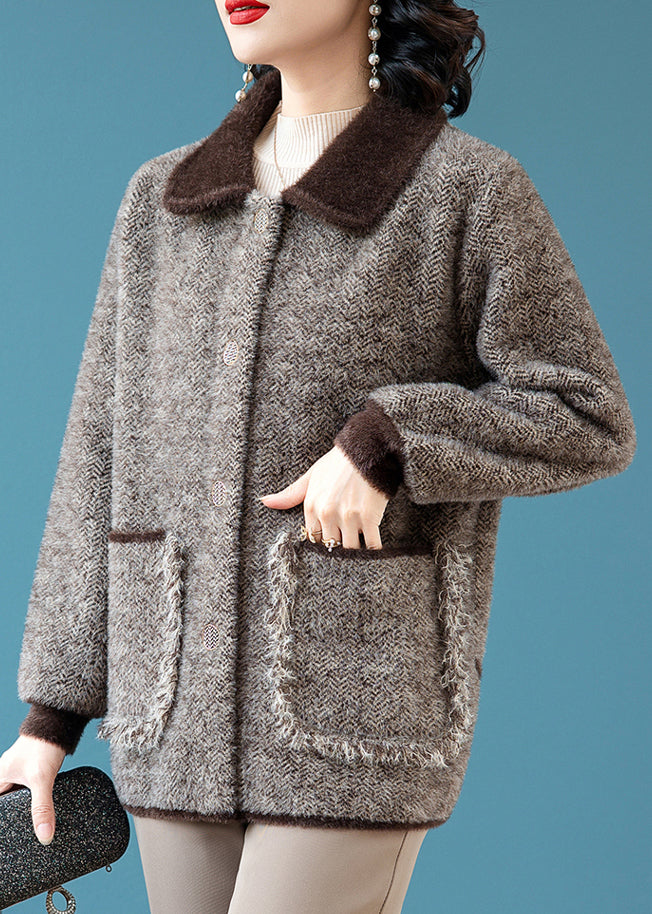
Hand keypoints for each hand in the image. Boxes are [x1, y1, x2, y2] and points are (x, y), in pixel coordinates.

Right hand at [0, 734, 66, 844]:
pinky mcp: (32, 770)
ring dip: (21, 809)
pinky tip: (38, 810)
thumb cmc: (44, 745)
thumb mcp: (42, 779)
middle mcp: (4, 774)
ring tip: (27, 828)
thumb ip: (42, 808)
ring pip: (14, 797)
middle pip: (4, 802)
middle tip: (16, 837)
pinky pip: (26, 791)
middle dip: (9, 815)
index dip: (3, 819)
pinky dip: (31, 801)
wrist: (60, 723)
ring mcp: (18, 771)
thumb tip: (45, 837)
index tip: (7, 836)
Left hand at [259, 444, 388, 548]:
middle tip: (346, 550)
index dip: (322, 542)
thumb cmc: (338, 463)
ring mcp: (348, 517)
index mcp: (311, 506)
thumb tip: (264, 501)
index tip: (331, 542)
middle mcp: (327, 514)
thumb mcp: (311, 476)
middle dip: (338, 549)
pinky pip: (371, 545)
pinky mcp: (369, 518)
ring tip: (361, 552)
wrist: (366, 451)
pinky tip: (375, 551)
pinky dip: (374, 551)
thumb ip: (290, 494)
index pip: (313, 538)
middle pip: (331, 546)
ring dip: (356, 553)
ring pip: (349, 549)